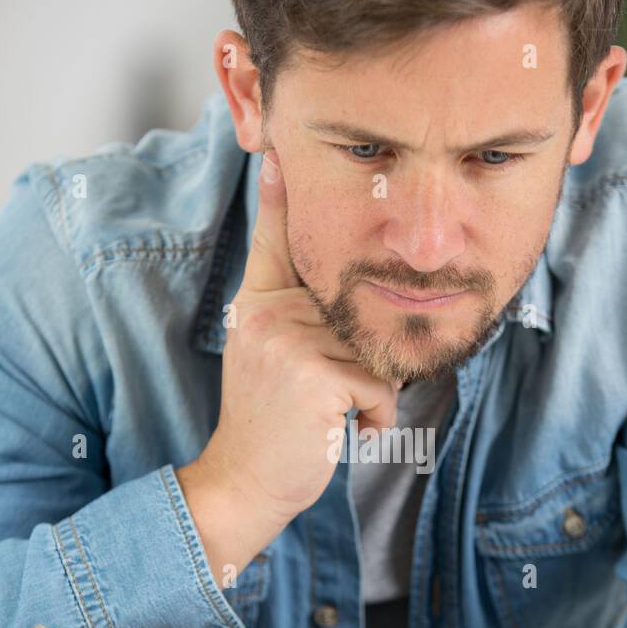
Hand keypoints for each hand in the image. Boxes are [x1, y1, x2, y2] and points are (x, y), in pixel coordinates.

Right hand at [176, 151, 397, 582]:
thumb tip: (354, 286)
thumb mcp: (273, 357)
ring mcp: (290, 342)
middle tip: (327, 398)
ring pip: (376, 351)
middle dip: (364, 361)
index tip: (280, 144)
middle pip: (358, 306)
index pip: (276, 238)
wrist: (245, 483)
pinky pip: (381, 387)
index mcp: (258, 303)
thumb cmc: (276, 425)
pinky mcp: (315, 376)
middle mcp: (268, 312)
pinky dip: (375, 419)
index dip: (281, 191)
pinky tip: (338, 432)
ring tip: (331, 415)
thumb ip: (295, 317)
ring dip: (371, 396)